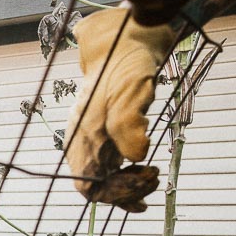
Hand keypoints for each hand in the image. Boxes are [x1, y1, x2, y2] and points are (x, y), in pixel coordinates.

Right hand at [65, 8, 175, 212]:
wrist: (124, 44)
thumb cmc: (125, 67)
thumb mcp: (130, 92)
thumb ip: (129, 124)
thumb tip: (137, 155)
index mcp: (81, 138)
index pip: (88, 185)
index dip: (115, 192)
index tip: (143, 175)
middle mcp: (82, 144)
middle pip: (97, 187)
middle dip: (126, 190)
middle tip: (154, 176)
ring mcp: (92, 141)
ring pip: (104, 181)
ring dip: (130, 185)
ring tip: (153, 175)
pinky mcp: (104, 136)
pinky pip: (111, 170)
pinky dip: (128, 179)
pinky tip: (145, 177)